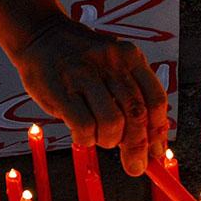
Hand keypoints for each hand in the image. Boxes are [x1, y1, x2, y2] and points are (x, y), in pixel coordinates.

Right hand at [13, 15, 169, 176]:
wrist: (41, 35)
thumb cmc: (81, 60)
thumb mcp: (113, 65)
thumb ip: (132, 95)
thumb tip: (152, 142)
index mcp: (130, 57)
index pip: (155, 99)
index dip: (158, 130)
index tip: (156, 151)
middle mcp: (111, 63)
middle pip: (136, 114)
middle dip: (138, 147)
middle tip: (135, 165)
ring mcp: (84, 75)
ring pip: (112, 123)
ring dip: (110, 140)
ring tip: (101, 138)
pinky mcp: (60, 90)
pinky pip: (84, 126)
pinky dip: (87, 139)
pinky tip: (83, 135)